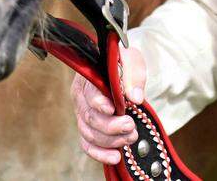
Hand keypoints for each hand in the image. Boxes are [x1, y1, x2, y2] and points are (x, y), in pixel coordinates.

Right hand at [71, 45, 146, 164]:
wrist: (121, 69)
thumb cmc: (123, 62)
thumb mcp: (131, 59)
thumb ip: (132, 74)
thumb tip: (135, 98)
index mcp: (87, 79)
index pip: (89, 94)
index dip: (100, 104)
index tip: (114, 109)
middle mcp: (81, 99)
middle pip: (90, 118)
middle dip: (111, 127)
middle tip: (131, 126)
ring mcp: (83, 116)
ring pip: (89, 134)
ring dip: (111, 141)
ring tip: (131, 138)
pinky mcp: (88, 129)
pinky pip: (88, 146)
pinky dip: (100, 154)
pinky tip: (115, 157)